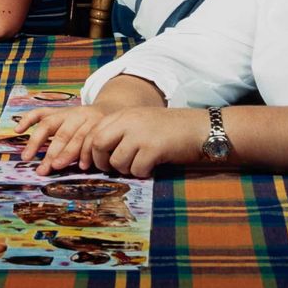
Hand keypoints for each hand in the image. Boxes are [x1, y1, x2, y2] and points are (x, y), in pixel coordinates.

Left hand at [18, 104, 204, 176]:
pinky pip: (136, 169)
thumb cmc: (170, 130)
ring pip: (116, 161)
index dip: (87, 151)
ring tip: (141, 163)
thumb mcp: (141, 124)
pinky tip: (153, 165)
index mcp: (122, 114)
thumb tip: (97, 156)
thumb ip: (120, 134)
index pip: (92, 132)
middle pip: (97, 144)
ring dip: (125, 169)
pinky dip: (142, 172)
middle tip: (112, 168)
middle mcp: (128, 121)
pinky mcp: (153, 148)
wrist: (202, 128)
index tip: (86, 165)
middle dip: (100, 162)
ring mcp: (140, 133)